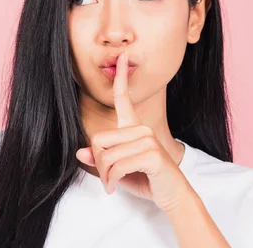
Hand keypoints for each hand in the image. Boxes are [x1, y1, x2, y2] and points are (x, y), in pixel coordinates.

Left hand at [76, 51, 194, 212]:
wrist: (173, 196)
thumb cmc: (146, 179)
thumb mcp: (117, 169)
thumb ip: (100, 159)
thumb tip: (79, 152)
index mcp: (134, 127)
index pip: (124, 98)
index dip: (121, 77)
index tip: (122, 56)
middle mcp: (141, 129)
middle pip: (99, 140)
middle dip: (98, 163)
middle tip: (107, 178)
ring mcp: (147, 140)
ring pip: (106, 156)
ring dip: (104, 175)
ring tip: (112, 184)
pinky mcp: (151, 154)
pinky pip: (117, 166)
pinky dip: (111, 181)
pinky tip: (115, 187)